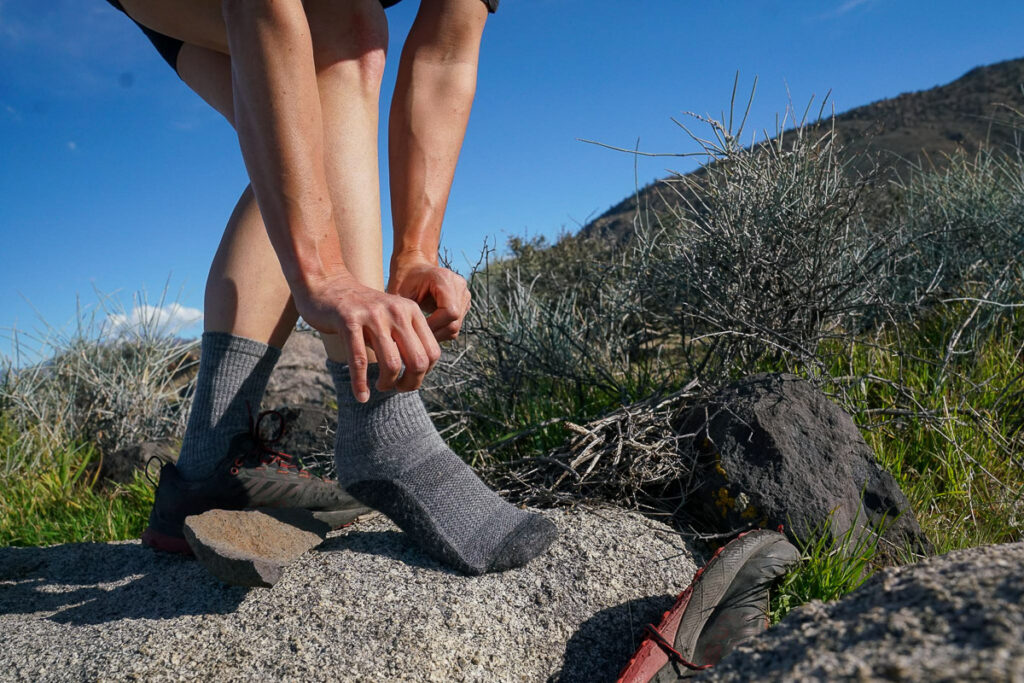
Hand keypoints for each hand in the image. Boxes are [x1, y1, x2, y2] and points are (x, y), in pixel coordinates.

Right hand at [293, 272, 440, 401]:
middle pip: (418, 361)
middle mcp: (397, 311)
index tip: (409, 379)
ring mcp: (373, 315)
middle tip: (397, 388)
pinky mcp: (348, 320)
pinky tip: (361, 396)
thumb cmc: (360, 310)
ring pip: (392, 363)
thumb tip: (420, 371)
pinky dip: (360, 384)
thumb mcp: (390, 316)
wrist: (327, 284)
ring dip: (387, 384)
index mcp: (411, 311)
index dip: (424, 373)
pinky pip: (359, 360)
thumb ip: (406, 337)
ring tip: (380, 387)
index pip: (432, 352)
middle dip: (410, 383)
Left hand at [388, 258, 470, 341]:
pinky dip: (441, 331)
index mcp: (444, 278)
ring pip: (456, 326)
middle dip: (435, 333)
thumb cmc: (404, 280)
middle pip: (454, 322)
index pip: (450, 312)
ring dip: (438, 334)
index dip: (434, 326)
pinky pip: (455, 325)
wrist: (414, 268)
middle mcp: (459, 285)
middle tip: (415, 338)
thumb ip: (403, 314)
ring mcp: (464, 294)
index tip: (415, 331)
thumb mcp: (399, 294)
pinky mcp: (464, 303)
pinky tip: (427, 328)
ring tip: (419, 333)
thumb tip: (402, 340)